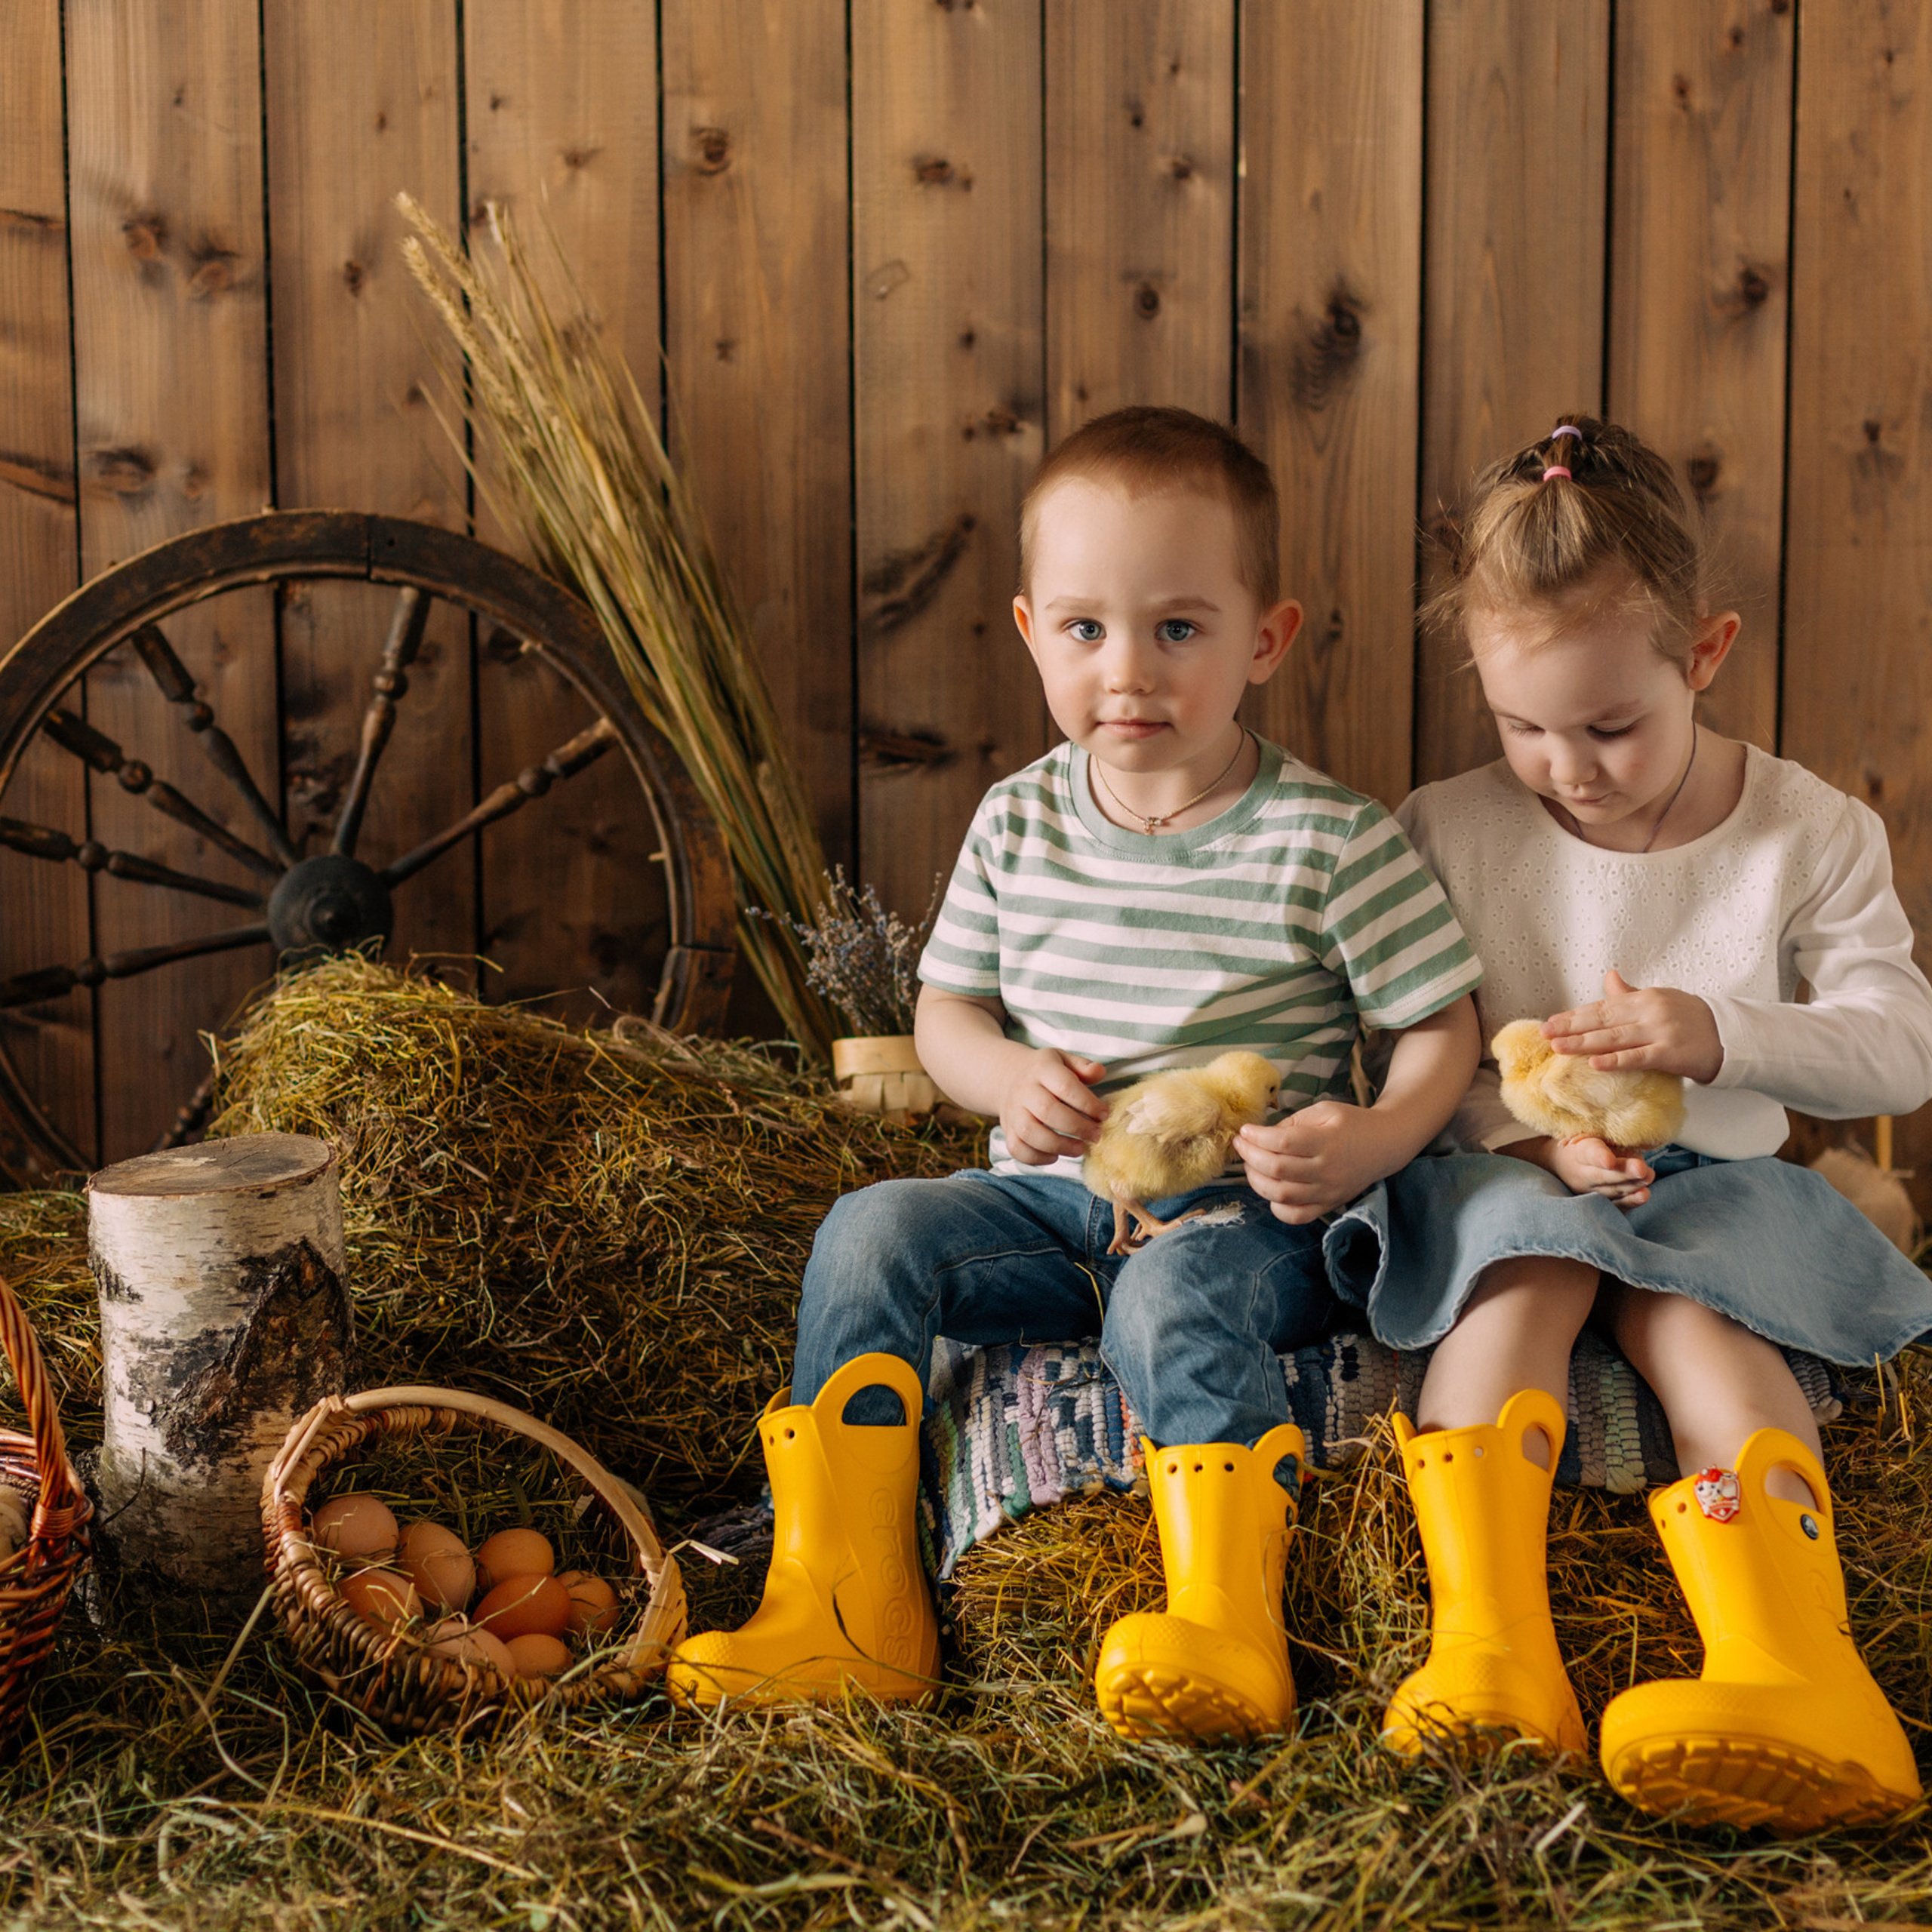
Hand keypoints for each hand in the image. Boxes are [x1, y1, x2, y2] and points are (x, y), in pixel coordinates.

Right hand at [1000, 1049, 1108, 1164]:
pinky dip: (1037, 1158)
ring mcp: (1013, 1112)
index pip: (1065, 1086)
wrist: (1007, 1076)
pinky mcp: (1007, 1130)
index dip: (1088, 1103)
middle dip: (1077, 1127)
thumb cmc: (1044, 1072)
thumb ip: (1083, 1066)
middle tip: (1096, 1135)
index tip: (1104, 1115)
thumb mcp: (1064, 1060)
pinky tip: (1055, 1156)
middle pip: (1047, 1111)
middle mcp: (1024, 1090)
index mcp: (1042, 1069)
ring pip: (1030, 1132)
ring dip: (1058, 1145)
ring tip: (1079, 1149)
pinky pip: (1016, 1149)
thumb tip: (1099, 1072)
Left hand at [1236, 1101, 1394, 1225]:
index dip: (1257, 1137)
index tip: (1244, 1131)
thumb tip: (1263, 1135)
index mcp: (1326, 1142)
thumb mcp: (1324, 1111)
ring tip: (1250, 1165)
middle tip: (1241, 1145)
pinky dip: (1277, 1207)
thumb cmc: (1352, 1123)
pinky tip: (1270, 1189)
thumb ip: (1294, 1122)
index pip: (1283, 1143)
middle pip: (1277, 1169)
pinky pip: (1296, 1216)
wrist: (1385, 1145)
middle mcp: (1327, 1171)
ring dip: (1256, 1181)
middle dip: (1250, 1157)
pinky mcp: (1328, 1205)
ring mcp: (1328, 1192)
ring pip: (1282, 1195)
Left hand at [1542, 969, 1723, 1084]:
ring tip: (1559, 1047)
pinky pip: (1638, 1057)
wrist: (1730, 1035)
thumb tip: (1608, 976)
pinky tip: (1595, 1063)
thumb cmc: (1691, 1019)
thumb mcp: (1660, 999)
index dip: (1574, 1015)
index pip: (1602, 1006)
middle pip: (1602, 1019)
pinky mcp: (1670, 1053)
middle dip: (1571, 1027)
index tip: (1551, 1022)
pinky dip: (1616, 1061)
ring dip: (1584, 1043)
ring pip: (1614, 1037)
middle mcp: (1648, 1011)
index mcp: (1643, 998)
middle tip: (1545, 1033)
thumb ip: (1630, 994)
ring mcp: (1659, 1032)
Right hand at [1542, 1133, 1654, 1207]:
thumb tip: (1637, 1150)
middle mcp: (1581, 1174)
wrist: (1563, 1164)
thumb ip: (1614, 1137)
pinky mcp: (1599, 1204)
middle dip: (1623, 1173)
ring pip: (1612, 1190)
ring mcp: (1589, 1192)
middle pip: (1602, 1175)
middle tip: (1641, 1169)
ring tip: (1649, 1176)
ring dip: (1632, 1185)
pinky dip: (1631, 1201)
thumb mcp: (1596, 1133)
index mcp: (1579, 1151)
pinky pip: (1616, 1205)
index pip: (1588, 1153)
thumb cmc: (1589, 1143)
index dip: (1598, 1157)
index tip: (1608, 1160)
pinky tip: (1643, 1195)